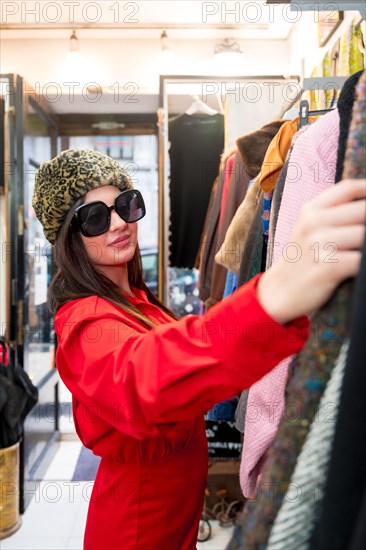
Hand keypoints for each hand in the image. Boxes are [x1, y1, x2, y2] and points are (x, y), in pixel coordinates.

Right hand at [257, 178, 365, 323]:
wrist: (279, 291)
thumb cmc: (302, 259)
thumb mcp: (309, 228)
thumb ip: (333, 212)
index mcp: (311, 210)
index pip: (349, 188)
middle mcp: (314, 223)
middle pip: (363, 210)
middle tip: (365, 237)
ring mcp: (319, 244)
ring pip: (364, 235)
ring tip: (363, 251)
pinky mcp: (328, 267)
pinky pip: (361, 260)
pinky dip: (365, 264)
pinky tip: (361, 268)